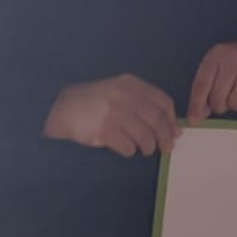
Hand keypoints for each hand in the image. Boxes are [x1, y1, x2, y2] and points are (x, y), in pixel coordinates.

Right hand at [43, 74, 180, 157]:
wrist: (61, 108)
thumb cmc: (96, 102)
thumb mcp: (119, 92)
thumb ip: (144, 104)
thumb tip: (173, 128)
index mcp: (131, 84)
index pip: (163, 102)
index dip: (172, 120)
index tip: (175, 132)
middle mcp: (124, 96)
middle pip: (156, 120)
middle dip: (165, 137)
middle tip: (166, 148)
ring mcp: (113, 113)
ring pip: (145, 136)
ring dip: (149, 147)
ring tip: (145, 150)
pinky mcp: (103, 130)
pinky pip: (127, 147)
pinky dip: (130, 151)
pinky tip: (126, 149)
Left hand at [188, 39, 236, 123]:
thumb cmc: (235, 61)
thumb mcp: (217, 66)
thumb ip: (206, 88)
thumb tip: (199, 115)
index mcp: (217, 55)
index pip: (202, 84)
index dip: (196, 104)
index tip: (194, 119)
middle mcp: (234, 60)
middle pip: (218, 97)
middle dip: (218, 105)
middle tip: (222, 102)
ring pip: (235, 103)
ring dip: (234, 104)